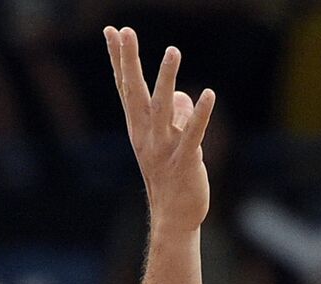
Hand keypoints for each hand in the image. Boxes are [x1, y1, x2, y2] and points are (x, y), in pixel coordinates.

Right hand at [105, 26, 214, 234]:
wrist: (173, 215)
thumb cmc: (170, 174)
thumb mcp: (167, 141)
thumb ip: (176, 114)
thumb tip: (188, 97)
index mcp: (138, 127)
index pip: (125, 87)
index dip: (119, 59)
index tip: (112, 31)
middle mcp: (146, 134)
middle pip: (135, 91)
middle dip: (130, 60)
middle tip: (125, 32)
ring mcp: (163, 147)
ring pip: (164, 107)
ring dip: (167, 79)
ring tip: (172, 51)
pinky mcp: (185, 159)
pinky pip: (193, 133)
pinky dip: (200, 114)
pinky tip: (209, 94)